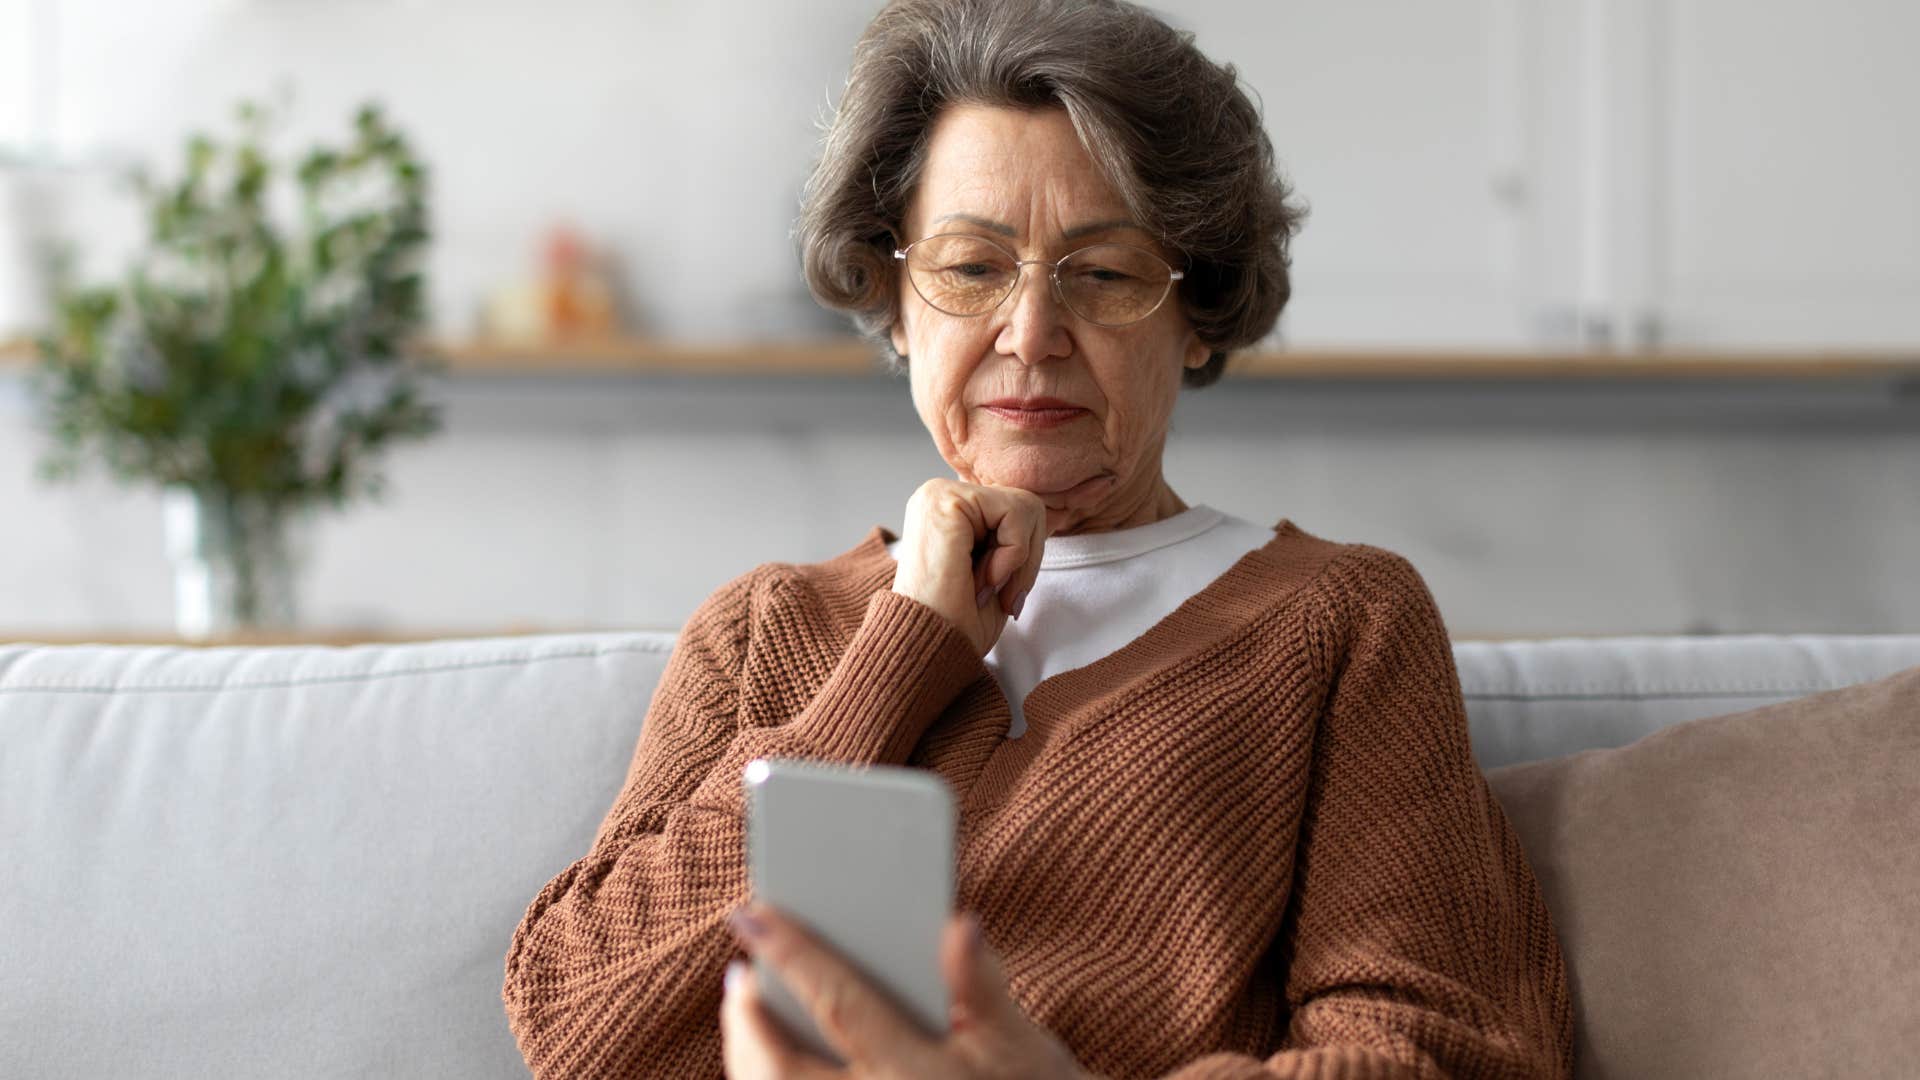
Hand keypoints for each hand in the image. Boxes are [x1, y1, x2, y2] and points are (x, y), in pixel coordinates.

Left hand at [720, 901, 1088, 1078]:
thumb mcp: (1021, 1042)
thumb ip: (982, 983)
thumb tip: (957, 922)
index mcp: (917, 1079)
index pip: (839, 1004)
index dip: (791, 954)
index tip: (749, 913)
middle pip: (781, 1071)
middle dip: (748, 1021)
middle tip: (737, 975)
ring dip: (750, 1060)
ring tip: (747, 1011)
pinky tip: (769, 1065)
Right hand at [891, 479, 1056, 656]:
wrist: (929, 653)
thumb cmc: (959, 625)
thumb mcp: (997, 572)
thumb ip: (1012, 537)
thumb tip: (1037, 512)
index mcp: (949, 511)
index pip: (1018, 512)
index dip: (1025, 558)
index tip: (1002, 596)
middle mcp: (939, 495)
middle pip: (1027, 505)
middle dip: (1027, 559)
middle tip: (997, 595)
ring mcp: (939, 494)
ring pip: (1026, 507)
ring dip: (1018, 560)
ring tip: (984, 586)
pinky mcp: (946, 501)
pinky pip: (1016, 513)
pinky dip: (1013, 555)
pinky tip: (981, 579)